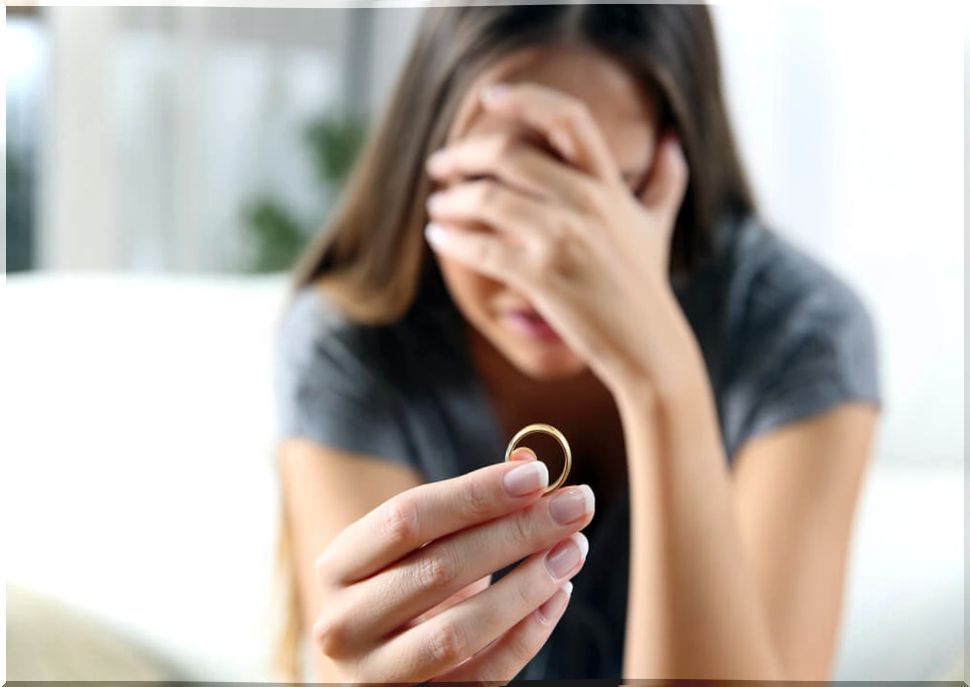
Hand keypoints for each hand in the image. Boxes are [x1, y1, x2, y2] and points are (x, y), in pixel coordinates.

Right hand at [312, 450, 594, 683]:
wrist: (372, 657)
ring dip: (528, 585)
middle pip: (439, 569)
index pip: (407, 518)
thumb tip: (527, 464)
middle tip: (577, 505)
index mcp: (338, 566)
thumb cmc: (401, 584)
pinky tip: (559, 595)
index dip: (475, 494)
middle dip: (518, 532)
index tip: (538, 475)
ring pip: (460, 631)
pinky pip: (483, 676)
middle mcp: (344, 624)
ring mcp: (377, 674)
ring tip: (574, 549)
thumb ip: (467, 502)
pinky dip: (527, 636)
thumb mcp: (418, 542)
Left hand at [424, 82, 688, 395]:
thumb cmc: (645, 285)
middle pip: (509, 155)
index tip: (489, 98)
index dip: (525, 99)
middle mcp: (587, 203)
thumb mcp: (656, 224)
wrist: (648, 346)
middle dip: (464, 155)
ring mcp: (564, 240)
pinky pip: (482, 248)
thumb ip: (664, 178)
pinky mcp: (543, 277)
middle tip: (440, 164)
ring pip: (487, 200)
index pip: (567, 118)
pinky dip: (452, 238)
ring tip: (438, 206)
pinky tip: (438, 235)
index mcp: (609, 184)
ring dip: (451, 200)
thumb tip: (671, 138)